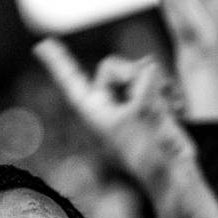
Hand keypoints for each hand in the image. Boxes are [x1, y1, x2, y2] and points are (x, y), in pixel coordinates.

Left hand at [34, 38, 194, 189]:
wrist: (174, 172)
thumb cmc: (150, 150)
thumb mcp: (143, 111)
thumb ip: (144, 81)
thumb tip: (150, 63)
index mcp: (94, 109)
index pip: (72, 80)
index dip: (58, 61)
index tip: (41, 45)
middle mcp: (109, 104)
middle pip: (114, 66)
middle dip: (133, 74)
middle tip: (147, 98)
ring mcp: (130, 103)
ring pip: (140, 71)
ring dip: (156, 86)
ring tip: (164, 112)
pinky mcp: (151, 104)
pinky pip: (158, 82)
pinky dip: (168, 92)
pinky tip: (175, 110)